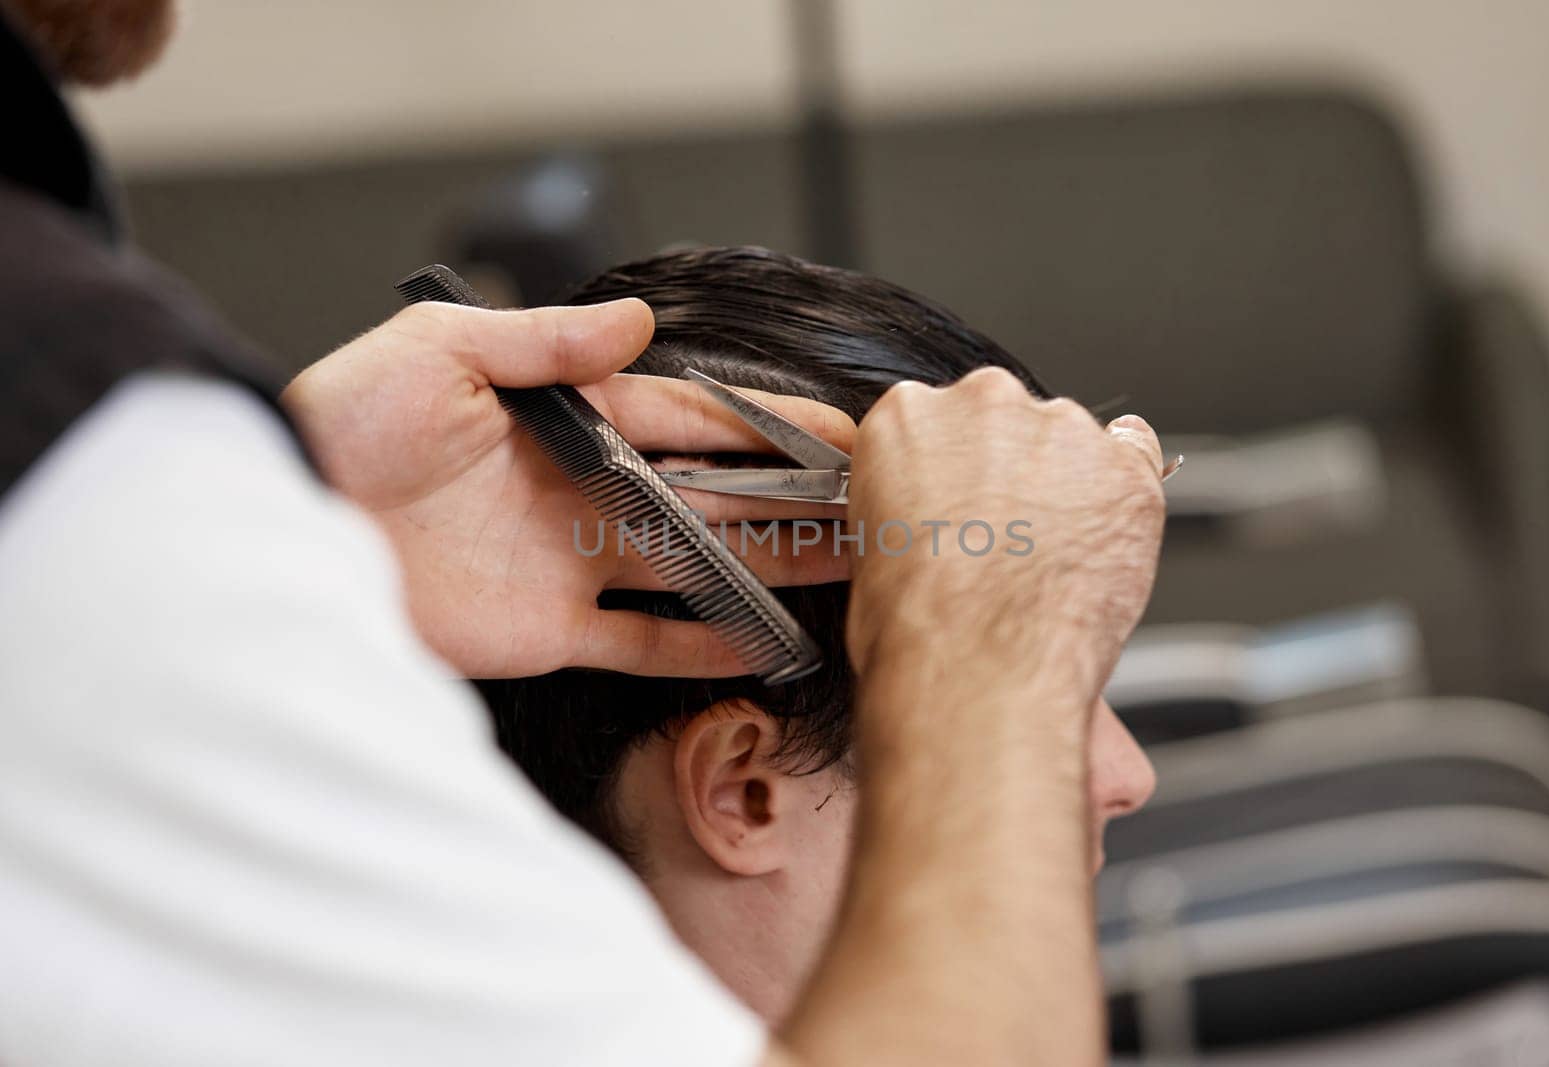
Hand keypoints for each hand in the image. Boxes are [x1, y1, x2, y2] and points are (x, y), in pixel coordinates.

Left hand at [283, 299, 854, 678]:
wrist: (282, 526)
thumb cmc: (344, 427)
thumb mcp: (439, 352)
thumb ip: (542, 340)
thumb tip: (635, 322)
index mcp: (570, 421)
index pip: (693, 420)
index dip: (769, 428)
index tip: (841, 434)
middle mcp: (585, 493)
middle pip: (716, 496)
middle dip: (794, 500)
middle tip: (873, 507)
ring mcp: (573, 565)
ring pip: (699, 568)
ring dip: (772, 567)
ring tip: (849, 566)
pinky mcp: (549, 632)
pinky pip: (642, 644)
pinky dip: (702, 646)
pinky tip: (763, 642)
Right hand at [844, 367, 1164, 697]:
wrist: (980, 671)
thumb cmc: (919, 627)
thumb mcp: (872, 549)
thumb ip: (911, 501)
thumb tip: (934, 521)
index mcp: (908, 416)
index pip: (939, 420)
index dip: (954, 470)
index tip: (960, 502)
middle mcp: (984, 404)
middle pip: (1006, 419)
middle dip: (1008, 470)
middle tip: (1004, 537)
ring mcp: (1060, 430)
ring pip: (1070, 443)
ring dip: (1065, 487)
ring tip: (1049, 559)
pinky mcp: (1123, 467)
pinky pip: (1138, 460)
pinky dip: (1122, 498)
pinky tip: (1101, 545)